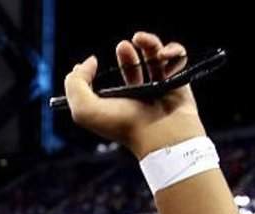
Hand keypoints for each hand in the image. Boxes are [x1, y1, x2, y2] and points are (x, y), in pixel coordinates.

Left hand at [63, 31, 205, 157]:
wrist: (160, 133)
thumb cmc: (123, 125)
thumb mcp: (84, 109)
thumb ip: (76, 84)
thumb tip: (88, 62)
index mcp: (115, 103)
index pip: (106, 83)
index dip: (99, 71)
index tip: (93, 62)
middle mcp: (138, 95)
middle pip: (133, 67)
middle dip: (127, 52)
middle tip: (122, 47)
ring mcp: (160, 87)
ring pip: (155, 57)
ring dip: (149, 43)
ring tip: (140, 39)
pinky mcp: (179, 80)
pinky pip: (177, 58)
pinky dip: (173, 50)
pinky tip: (164, 55)